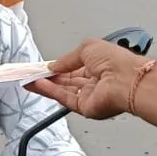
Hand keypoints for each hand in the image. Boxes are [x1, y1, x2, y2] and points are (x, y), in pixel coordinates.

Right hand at [27, 39, 151, 120]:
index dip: (56, 66)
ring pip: (62, 90)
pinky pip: (64, 99)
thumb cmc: (117, 61)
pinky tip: (38, 85)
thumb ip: (66, 58)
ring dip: (45, 85)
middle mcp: (94, 81)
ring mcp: (90, 95)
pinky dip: (50, 92)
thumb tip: (54, 64)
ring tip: (29, 80)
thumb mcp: (86, 48)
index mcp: (98, 64)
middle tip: (31, 73)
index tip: (41, 66)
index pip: (72, 66)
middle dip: (48, 77)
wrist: (126, 79)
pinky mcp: (85, 108)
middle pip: (65, 80)